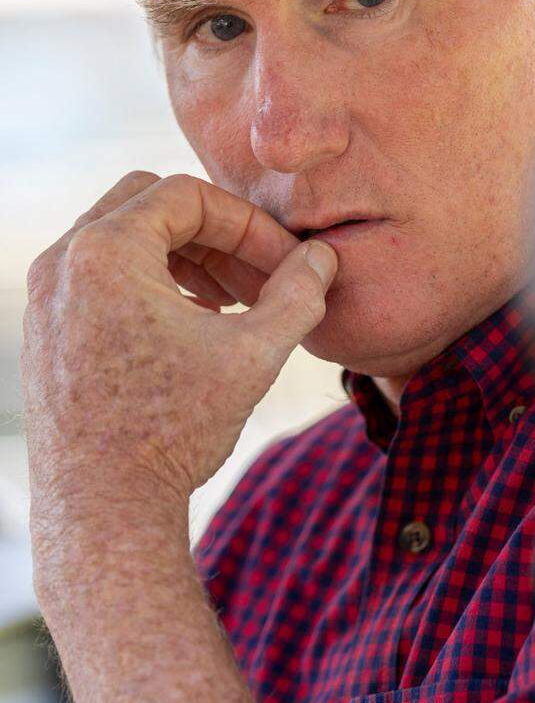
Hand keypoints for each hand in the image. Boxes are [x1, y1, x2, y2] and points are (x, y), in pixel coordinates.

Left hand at [21, 172, 335, 534]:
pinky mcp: (45, 332)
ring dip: (181, 257)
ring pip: (120, 240)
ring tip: (230, 302)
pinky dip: (148, 284)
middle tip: (257, 273)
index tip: (283, 262)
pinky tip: (189, 328)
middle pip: (146, 204)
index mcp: (105, 252)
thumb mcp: (253, 355)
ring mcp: (46, 298)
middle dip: (211, 231)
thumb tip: (322, 257)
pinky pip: (99, 279)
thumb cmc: (172, 433)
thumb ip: (296, 295)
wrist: (104, 508)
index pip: (186, 194)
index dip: (247, 223)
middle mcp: (62, 263)